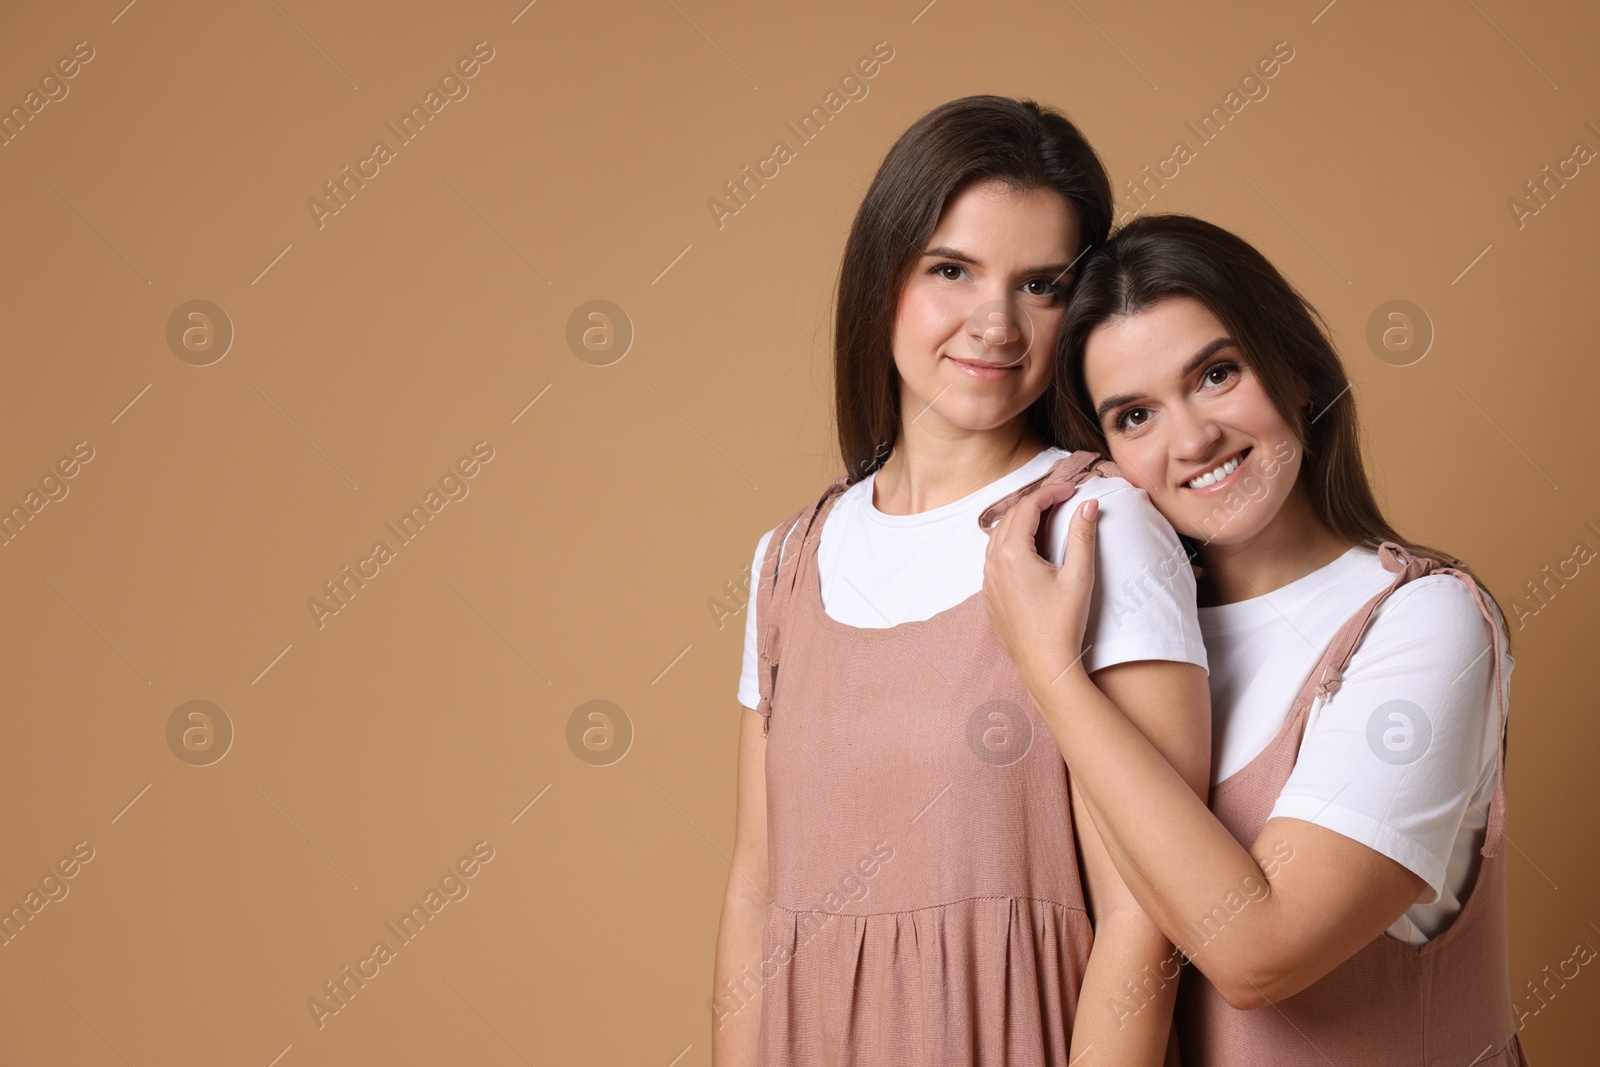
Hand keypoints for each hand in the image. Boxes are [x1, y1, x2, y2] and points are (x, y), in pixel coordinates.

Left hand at [982, 482, 1100, 695]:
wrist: (1044, 666)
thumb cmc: (1062, 624)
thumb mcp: (1079, 576)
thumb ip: (1082, 536)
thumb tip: (1088, 504)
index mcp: (1012, 554)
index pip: (1027, 507)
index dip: (1051, 492)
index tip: (1072, 489)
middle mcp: (993, 564)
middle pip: (1011, 517)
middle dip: (1036, 503)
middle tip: (1064, 499)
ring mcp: (988, 580)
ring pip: (999, 536)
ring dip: (1022, 521)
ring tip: (1049, 518)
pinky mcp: (991, 594)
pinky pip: (995, 557)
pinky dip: (1012, 543)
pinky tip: (1032, 548)